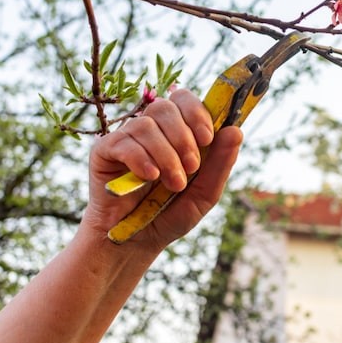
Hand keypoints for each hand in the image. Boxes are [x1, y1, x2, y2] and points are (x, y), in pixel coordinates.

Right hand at [82, 89, 242, 250]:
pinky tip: (150, 177)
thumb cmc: (171, 214)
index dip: (197, 113)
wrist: (137, 242)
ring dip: (166, 155)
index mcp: (176, 132)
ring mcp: (127, 138)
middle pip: (165, 107)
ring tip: (173, 184)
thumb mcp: (205, 192)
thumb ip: (221, 162)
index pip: (185, 100)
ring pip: (146, 124)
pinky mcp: (104, 151)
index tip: (206, 138)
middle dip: (183, 137)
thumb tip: (236, 130)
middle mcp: (151, 130)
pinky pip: (124, 141)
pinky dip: (141, 159)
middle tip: (191, 168)